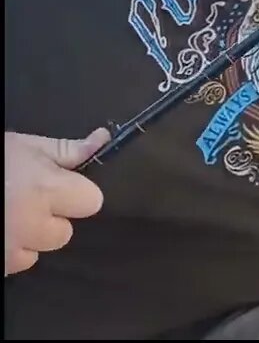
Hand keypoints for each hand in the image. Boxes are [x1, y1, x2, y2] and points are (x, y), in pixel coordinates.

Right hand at [4, 128, 109, 275]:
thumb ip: (66, 150)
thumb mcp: (24, 146)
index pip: (92, 202)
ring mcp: (10, 250)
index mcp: (45, 190)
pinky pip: (15, 264)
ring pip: (39, 251)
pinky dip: (8, 251)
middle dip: (50, 218)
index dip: (77, 194)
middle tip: (25, 200)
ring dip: (29, 238)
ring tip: (6, 216)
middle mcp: (31, 224)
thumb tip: (103, 140)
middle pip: (65, 232)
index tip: (61, 187)